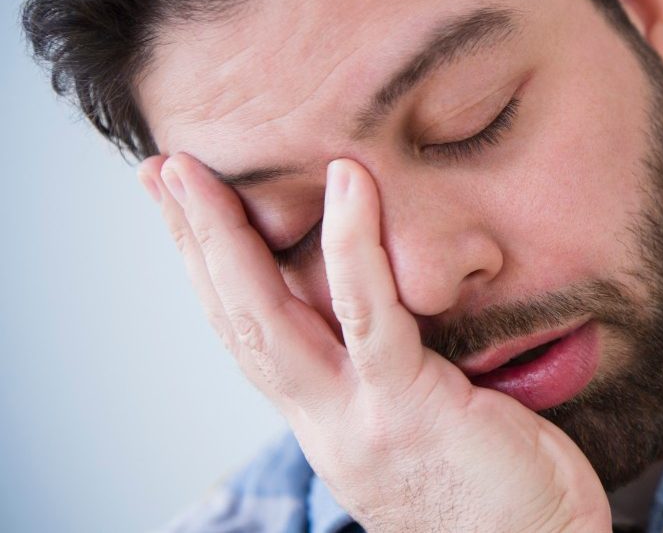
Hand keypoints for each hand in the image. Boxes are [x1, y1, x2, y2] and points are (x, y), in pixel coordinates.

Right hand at [137, 153, 609, 531]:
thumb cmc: (504, 490)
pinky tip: (347, 183)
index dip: (210, 274)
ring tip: (195, 174)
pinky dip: (352, 246)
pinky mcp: (408, 409)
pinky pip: (372, 317)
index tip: (183, 211)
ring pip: (271, 319)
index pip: (253, 337)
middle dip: (191, 245)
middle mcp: (326, 424)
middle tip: (158, 172)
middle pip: (238, 322)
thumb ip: (397, 375)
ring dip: (224, 240)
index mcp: (329, 423)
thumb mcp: (427, 425)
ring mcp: (359, 420)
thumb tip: (396, 315)